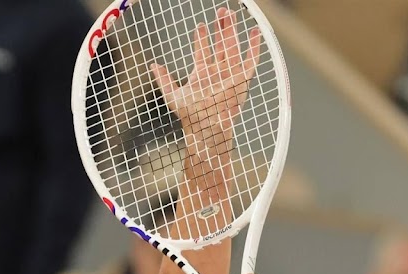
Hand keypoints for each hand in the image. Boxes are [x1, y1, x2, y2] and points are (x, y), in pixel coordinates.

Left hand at [150, 8, 261, 181]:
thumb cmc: (190, 116)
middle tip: (222, 10)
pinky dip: (253, 48)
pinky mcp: (242, 81)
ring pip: (232, 48)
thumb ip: (164, 80)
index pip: (202, 50)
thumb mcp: (173, 96)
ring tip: (230, 14)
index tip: (201, 26)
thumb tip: (152, 65)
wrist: (206, 129)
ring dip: (232, 32)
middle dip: (220, 27)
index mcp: (202, 73)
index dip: (201, 38)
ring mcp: (229, 75)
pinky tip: (255, 32)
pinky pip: (250, 62)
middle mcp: (217, 72)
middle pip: (220, 44)